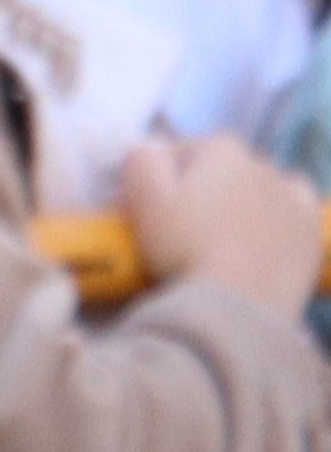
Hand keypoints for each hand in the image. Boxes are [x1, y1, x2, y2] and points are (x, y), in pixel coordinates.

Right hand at [128, 133, 325, 316]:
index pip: (181, 151)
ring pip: (259, 187)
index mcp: (221, 149)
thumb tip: (151, 149)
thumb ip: (141, 161)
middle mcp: (263, 163)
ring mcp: (293, 195)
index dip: (159, 178)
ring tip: (222, 236)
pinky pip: (292, 211)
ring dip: (241, 200)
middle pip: (221, 169)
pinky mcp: (310, 228)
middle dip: (203, 188)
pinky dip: (278, 217)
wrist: (239, 302)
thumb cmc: (184, 248)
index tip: (148, 209)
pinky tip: (262, 237)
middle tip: (183, 228)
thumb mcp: (143, 200)